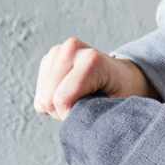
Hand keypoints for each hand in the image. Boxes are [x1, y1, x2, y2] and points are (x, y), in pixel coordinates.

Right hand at [33, 37, 156, 119]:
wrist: (124, 78)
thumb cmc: (122, 95)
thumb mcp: (116, 108)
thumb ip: (92, 113)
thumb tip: (63, 112)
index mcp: (91, 60)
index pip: (61, 99)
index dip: (71, 116)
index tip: (90, 113)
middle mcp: (72, 49)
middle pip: (48, 98)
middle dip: (63, 111)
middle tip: (86, 107)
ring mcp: (58, 50)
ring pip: (42, 98)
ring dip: (58, 107)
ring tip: (80, 101)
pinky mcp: (49, 57)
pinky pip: (40, 94)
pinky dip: (53, 102)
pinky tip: (70, 96)